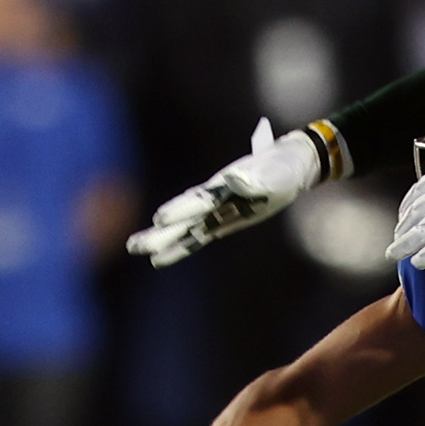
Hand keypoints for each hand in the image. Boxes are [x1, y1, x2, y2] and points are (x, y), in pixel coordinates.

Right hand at [128, 119, 325, 265]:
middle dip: (162, 232)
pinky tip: (161, 259)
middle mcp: (214, 198)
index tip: (161, 218)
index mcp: (225, 184)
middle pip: (184, 217)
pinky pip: (199, 237)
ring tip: (134, 248)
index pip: (200, 199)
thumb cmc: (284, 167)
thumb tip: (234, 179)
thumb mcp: (276, 173)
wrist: (290, 166)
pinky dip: (182, 247)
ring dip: (164, 240)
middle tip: (134, 245)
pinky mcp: (223, 222)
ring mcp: (216, 211)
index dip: (183, 208)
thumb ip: (256, 178)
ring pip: (186, 228)